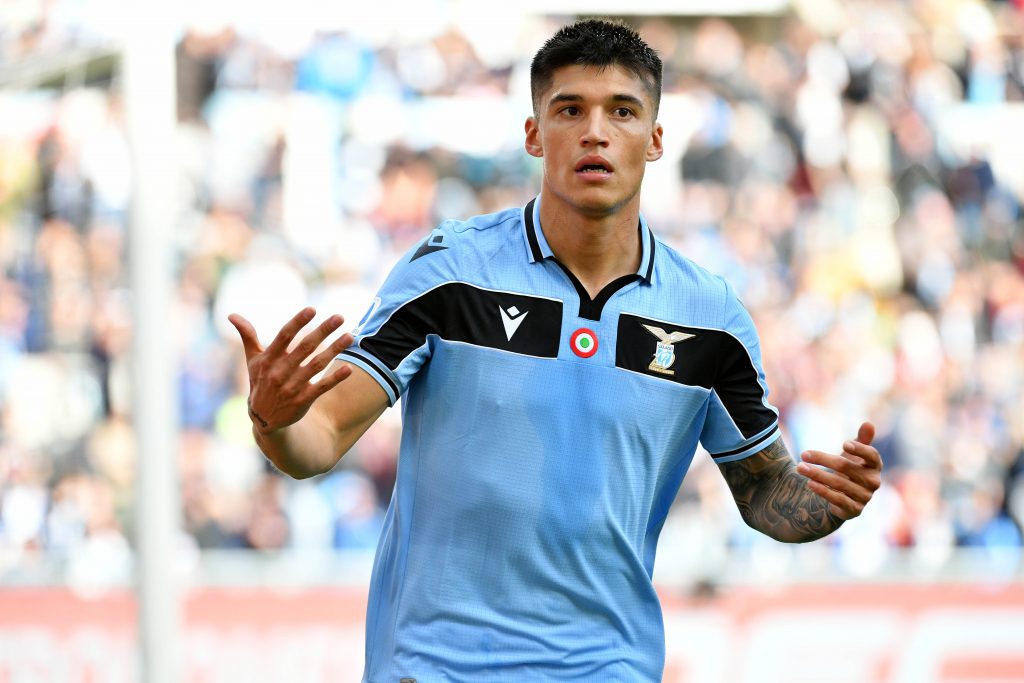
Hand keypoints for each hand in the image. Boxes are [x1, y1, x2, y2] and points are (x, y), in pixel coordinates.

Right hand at [228, 307, 353, 433]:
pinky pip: (322, 387)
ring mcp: (293, 386)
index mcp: (269, 359)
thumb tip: (232, 315)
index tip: (312, 309)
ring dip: (334, 350)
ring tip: (350, 336)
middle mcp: (280, 372)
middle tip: (340, 317)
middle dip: (323, 331)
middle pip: (305, 347)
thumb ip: (247, 336)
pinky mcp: (304, 400)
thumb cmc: (260, 382)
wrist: (263, 418)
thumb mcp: (252, 360)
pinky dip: (335, 378)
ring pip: (317, 364)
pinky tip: (349, 368)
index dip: (298, 322)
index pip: (284, 336)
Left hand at [796, 422, 881, 520]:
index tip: (844, 444)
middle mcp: (873, 482)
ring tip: (800, 468)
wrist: (846, 496)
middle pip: (846, 467)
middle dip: (823, 459)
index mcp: (875, 465)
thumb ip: (861, 439)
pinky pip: (838, 500)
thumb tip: (868, 423)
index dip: (860, 449)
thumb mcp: (853, 453)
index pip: (872, 455)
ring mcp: (865, 497)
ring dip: (817, 475)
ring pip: (839, 484)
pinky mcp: (855, 510)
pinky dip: (823, 491)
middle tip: (803, 454)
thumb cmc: (850, 469)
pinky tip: (810, 484)